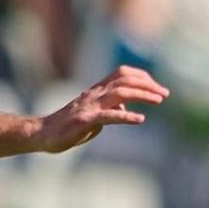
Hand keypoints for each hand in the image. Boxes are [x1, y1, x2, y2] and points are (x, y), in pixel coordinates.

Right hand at [34, 66, 168, 153]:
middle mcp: (95, 94)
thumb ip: (110, 110)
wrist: (42, 134)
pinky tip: (140, 119)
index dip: (142, 77)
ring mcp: (90, 106)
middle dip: (148, 84)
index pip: (122, 73)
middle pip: (125, 79)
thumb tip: (124, 110)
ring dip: (142, 95)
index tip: (158, 87)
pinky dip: (126, 116)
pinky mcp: (85, 120)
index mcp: (97, 91)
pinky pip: (108, 115)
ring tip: (159, 100)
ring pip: (120, 92)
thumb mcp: (94, 116)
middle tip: (166, 94)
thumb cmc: (68, 126)